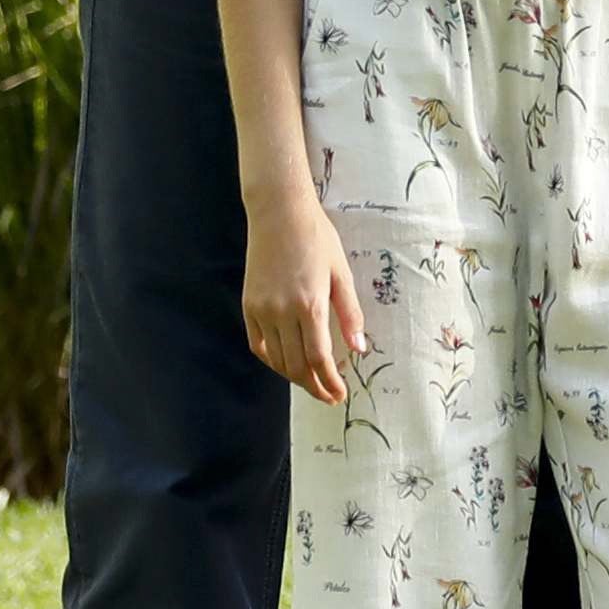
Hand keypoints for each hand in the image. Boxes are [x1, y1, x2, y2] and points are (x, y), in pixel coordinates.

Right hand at [243, 197, 368, 401]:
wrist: (279, 212)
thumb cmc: (317, 238)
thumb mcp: (341, 273)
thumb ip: (350, 314)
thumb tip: (359, 349)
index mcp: (310, 305)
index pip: (319, 359)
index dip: (330, 383)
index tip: (340, 394)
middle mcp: (283, 312)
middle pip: (297, 366)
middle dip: (314, 387)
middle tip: (329, 396)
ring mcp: (262, 310)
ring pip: (277, 359)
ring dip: (295, 377)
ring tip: (311, 382)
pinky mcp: (249, 305)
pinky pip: (259, 344)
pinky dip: (272, 360)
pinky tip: (285, 364)